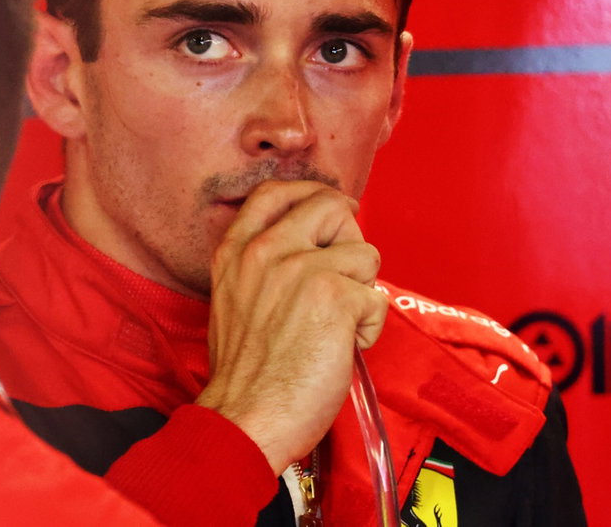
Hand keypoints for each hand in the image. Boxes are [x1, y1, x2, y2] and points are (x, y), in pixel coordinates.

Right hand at [194, 180, 387, 473]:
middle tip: (347, 275)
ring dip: (361, 291)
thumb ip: (263, 264)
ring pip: (365, 253)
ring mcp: (302, 269)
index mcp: (236, 250)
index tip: (332, 212)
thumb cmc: (246, 374)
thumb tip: (312, 247)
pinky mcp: (336, 296)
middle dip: (350, 238)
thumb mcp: (233, 299)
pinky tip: (343, 348)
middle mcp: (267, 250)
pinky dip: (368, 328)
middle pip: (331, 206)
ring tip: (337, 326)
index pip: (275, 191)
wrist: (245, 419)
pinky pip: (376, 297)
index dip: (313, 195)